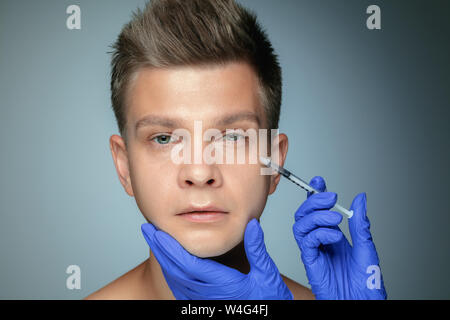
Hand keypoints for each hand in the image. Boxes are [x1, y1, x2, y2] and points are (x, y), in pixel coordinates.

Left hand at [141, 218, 292, 299]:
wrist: (267, 316)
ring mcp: (203, 303)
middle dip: (161, 248)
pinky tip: (168, 261)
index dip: (171, 247)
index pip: (189, 264)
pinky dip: (170, 272)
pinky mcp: (202, 305)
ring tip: (155, 240)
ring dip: (163, 259)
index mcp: (224, 285)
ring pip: (175, 281)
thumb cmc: (269, 299)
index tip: (159, 231)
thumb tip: (252, 224)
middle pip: (176, 271)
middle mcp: (208, 296)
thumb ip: (257, 249)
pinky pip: (180, 289)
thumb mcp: (267, 274)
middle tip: (147, 229)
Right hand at [293, 176, 386, 299]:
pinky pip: (306, 241)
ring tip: (336, 220)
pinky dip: (320, 234)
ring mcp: (313, 249)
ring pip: (300, 224)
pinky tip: (335, 237)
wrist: (361, 300)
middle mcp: (319, 240)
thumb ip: (359, 222)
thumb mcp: (366, 245)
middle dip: (314, 201)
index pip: (317, 209)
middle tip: (331, 198)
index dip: (314, 194)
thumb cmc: (365, 279)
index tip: (319, 181)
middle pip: (304, 213)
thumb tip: (359, 198)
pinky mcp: (310, 260)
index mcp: (331, 234)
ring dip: (317, 217)